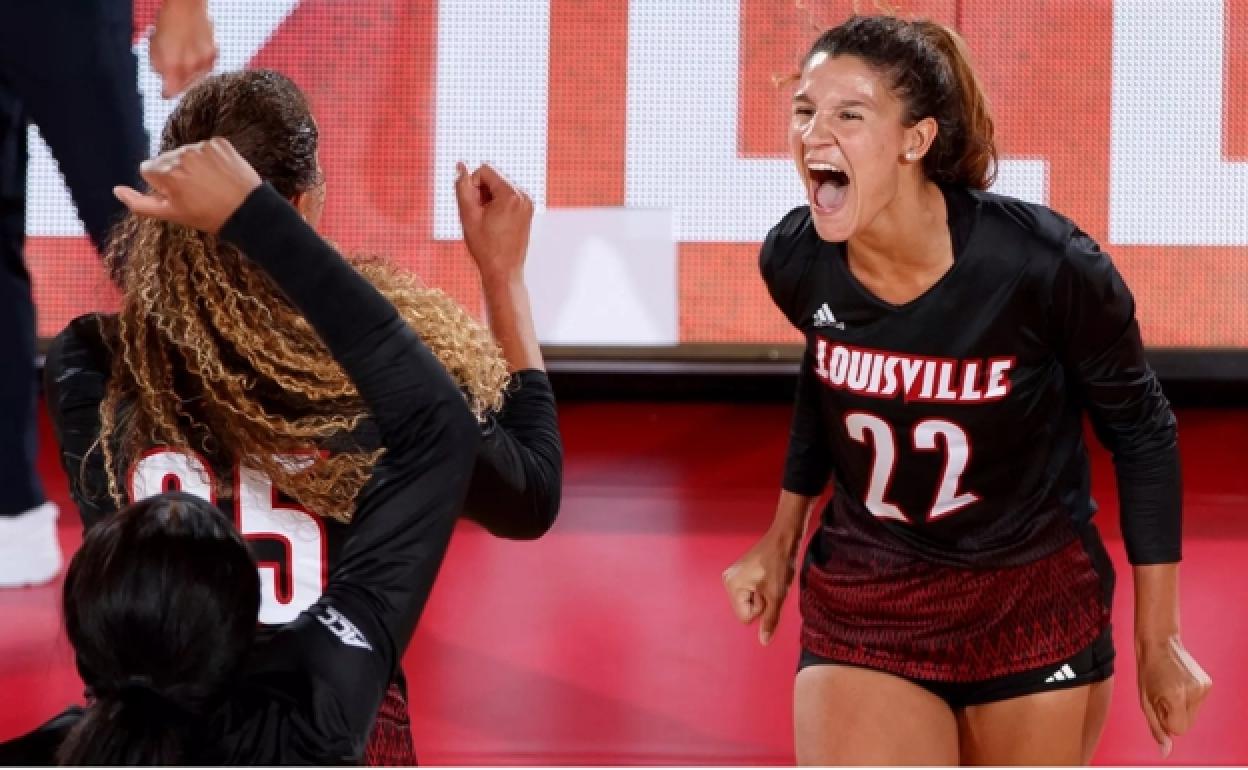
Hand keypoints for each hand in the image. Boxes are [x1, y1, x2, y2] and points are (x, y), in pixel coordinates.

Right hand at [113, 138, 262, 233]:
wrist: (248, 211)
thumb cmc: (208, 216)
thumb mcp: (171, 215)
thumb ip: (139, 203)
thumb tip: (117, 190)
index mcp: (165, 172)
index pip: (148, 169)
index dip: (161, 185)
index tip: (178, 195)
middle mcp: (181, 154)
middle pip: (166, 159)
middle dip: (175, 173)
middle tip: (195, 191)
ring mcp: (202, 147)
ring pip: (186, 153)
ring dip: (193, 165)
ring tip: (209, 184)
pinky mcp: (220, 143)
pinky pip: (206, 148)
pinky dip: (210, 159)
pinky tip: (220, 174)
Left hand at [150, 0, 217, 97]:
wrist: (186, 6)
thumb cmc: (167, 23)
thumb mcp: (154, 47)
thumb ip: (158, 68)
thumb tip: (164, 81)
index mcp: (174, 67)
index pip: (172, 93)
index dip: (167, 93)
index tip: (164, 92)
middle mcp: (192, 68)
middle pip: (186, 87)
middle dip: (178, 81)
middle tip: (173, 71)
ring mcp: (205, 62)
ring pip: (197, 78)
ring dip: (190, 74)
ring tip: (183, 59)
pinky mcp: (214, 56)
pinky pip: (206, 68)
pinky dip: (200, 65)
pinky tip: (193, 54)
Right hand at [453, 162, 532, 282]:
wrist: (503, 271)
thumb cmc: (485, 247)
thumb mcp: (467, 214)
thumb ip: (462, 187)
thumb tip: (461, 165)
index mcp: (511, 194)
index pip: (485, 170)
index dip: (473, 186)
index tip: (473, 207)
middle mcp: (524, 196)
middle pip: (494, 177)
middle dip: (482, 192)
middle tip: (480, 216)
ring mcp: (528, 204)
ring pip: (500, 187)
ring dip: (489, 199)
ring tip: (488, 222)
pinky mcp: (528, 211)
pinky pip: (508, 197)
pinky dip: (497, 205)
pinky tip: (495, 224)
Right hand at [722, 527, 800, 644]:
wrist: (783, 539)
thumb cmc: (779, 565)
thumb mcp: (777, 596)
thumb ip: (770, 620)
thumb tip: (764, 641)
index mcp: (732, 587)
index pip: (745, 617)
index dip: (761, 608)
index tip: (768, 591)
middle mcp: (727, 580)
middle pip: (745, 609)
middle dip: (760, 602)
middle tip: (769, 584)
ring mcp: (732, 575)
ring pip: (748, 600)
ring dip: (761, 594)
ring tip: (768, 579)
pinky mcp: (739, 571)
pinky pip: (749, 590)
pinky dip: (759, 587)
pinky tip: (766, 575)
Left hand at [1137, 636, 1211, 757]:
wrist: (1159, 643)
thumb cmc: (1147, 672)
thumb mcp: (1145, 701)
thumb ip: (1157, 728)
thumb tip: (1165, 752)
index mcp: (1176, 696)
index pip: (1178, 729)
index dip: (1165, 720)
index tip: (1158, 703)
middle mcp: (1194, 692)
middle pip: (1187, 725)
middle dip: (1173, 716)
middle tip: (1162, 694)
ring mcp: (1204, 687)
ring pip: (1193, 715)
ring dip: (1181, 707)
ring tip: (1170, 687)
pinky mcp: (1208, 683)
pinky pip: (1198, 704)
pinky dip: (1188, 699)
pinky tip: (1179, 683)